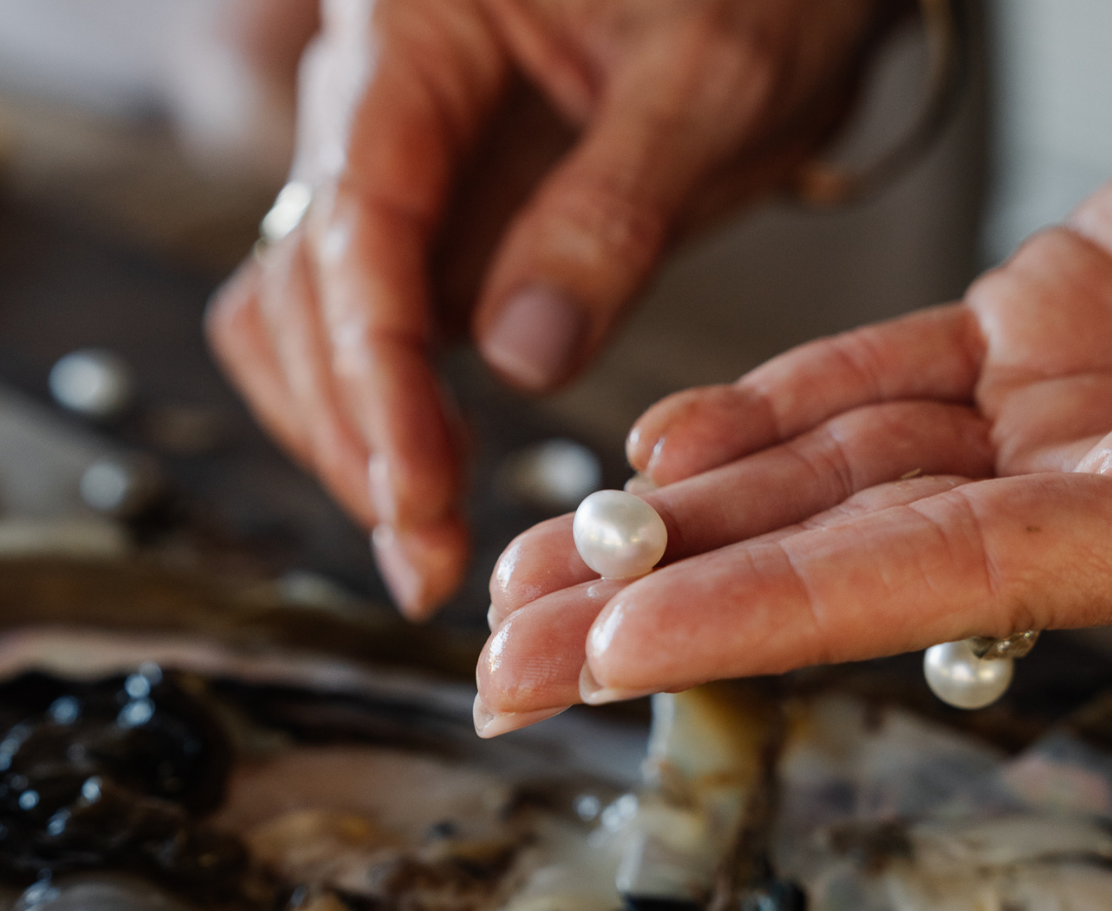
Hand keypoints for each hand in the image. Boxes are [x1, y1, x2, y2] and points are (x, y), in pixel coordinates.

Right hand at [207, 0, 894, 619]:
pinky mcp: (437, 226)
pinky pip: (366, 327)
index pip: (358, 226)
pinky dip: (384, 411)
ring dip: (349, 435)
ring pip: (305, 318)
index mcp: (416, 34)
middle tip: (426, 557)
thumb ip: (613, 213)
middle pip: (300, 289)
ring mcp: (401, 173)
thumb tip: (520, 357)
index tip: (418, 497)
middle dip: (353, 433)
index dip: (376, 378)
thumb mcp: (711, 82)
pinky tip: (435, 472)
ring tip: (426, 534)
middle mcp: (377, 104)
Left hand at [475, 110, 1111, 734]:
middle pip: (829, 556)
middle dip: (654, 602)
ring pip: (827, 468)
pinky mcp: (1047, 326)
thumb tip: (1089, 536)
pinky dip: (772, 407)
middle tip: (509, 659)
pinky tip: (666, 443)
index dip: (751, 619)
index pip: (913, 588)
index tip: (607, 654)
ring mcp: (1063, 411)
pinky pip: (880, 375)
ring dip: (676, 511)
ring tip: (540, 562)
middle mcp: (1095, 488)